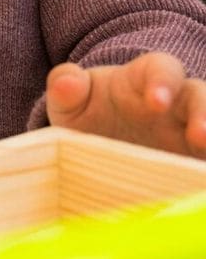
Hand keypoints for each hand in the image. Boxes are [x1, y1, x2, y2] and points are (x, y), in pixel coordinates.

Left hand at [46, 52, 205, 157]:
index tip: (156, 102)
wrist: (99, 144)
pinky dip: (203, 172)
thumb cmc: (89, 112)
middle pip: (201, 99)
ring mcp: (194, 135)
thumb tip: (66, 82)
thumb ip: (66, 87)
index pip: (163, 69)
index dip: (163, 82)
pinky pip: (203, 164)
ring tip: (205, 167)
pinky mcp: (195, 162)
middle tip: (200, 137)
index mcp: (147, 79)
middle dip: (204, 115)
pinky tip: (201, 190)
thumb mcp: (72, 101)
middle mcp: (179, 104)